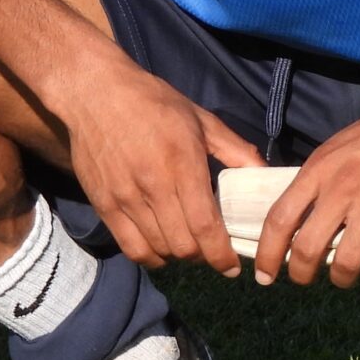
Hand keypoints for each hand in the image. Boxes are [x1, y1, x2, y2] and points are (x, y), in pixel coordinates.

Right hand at [58, 59, 261, 276]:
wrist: (95, 93)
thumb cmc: (153, 102)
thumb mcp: (200, 119)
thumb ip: (234, 149)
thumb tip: (264, 173)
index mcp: (182, 163)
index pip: (206, 226)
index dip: (222, 255)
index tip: (233, 266)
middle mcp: (154, 186)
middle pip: (184, 246)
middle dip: (204, 256)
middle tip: (211, 249)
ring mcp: (125, 198)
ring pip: (159, 250)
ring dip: (179, 256)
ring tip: (188, 245)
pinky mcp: (103, 205)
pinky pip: (131, 248)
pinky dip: (151, 257)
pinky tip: (160, 247)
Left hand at [253, 95, 359, 287]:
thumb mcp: (340, 146)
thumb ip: (321, 180)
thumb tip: (302, 214)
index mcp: (321, 169)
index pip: (280, 218)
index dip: (267, 252)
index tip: (264, 273)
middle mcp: (344, 188)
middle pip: (307, 249)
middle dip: (301, 275)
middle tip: (304, 280)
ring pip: (347, 263)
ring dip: (343, 276)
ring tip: (346, 273)